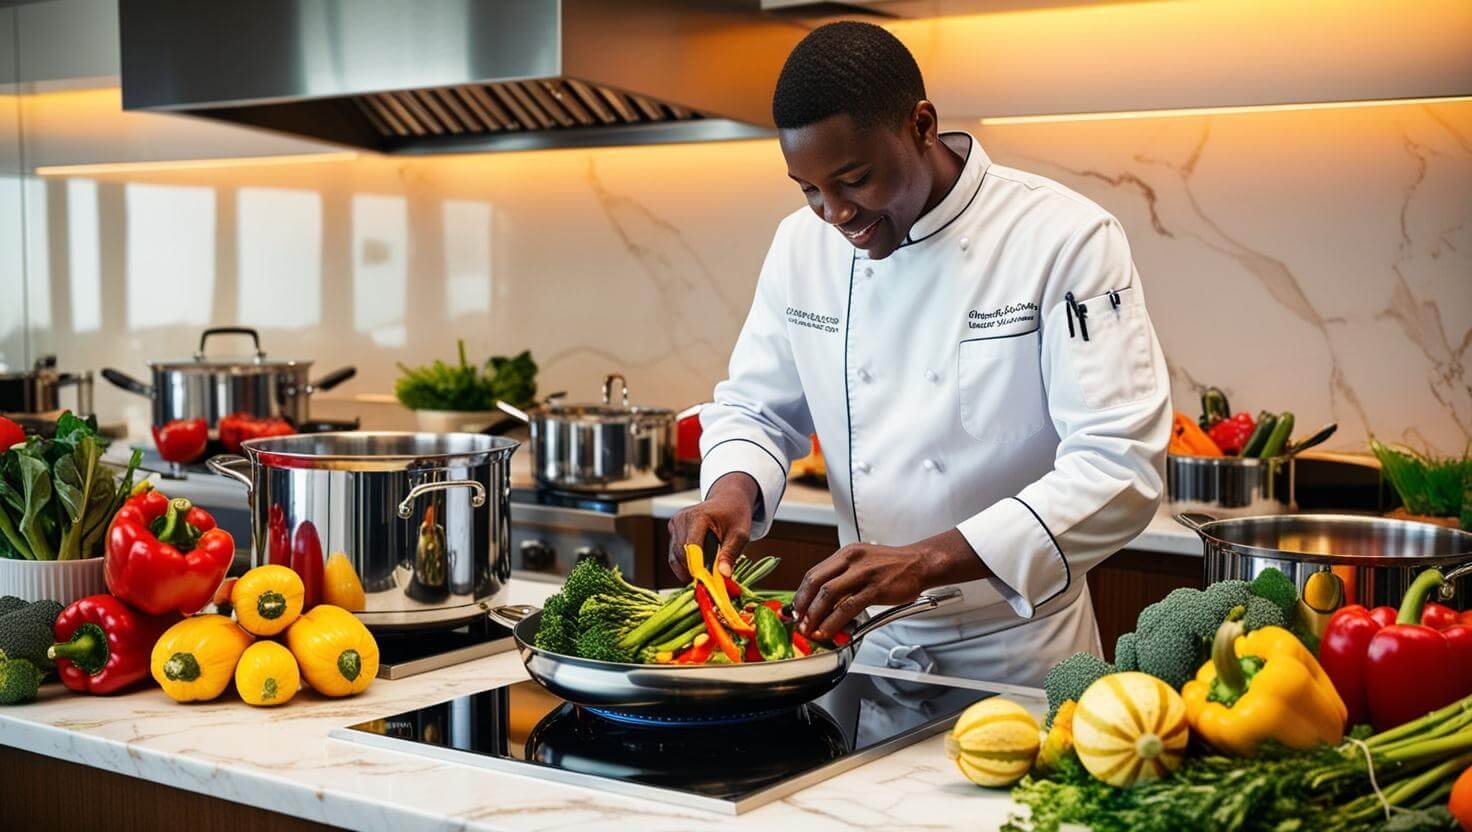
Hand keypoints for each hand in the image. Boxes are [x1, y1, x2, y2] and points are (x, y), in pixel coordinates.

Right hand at [667, 473, 758, 580]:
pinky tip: (698, 567)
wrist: (727, 499)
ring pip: (675, 556)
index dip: (696, 568)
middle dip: (693, 571)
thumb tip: (724, 575)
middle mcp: (681, 518)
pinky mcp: (672, 529)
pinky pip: (674, 553)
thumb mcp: (740, 534)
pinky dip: (685, 563)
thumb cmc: (735, 515)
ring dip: (688, 569)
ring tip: (705, 575)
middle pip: (681, 554)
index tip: (706, 584)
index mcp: (698, 516)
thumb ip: (731, 553)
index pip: (692, 547)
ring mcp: (674, 523)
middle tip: (709, 584)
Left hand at [792, 528, 988, 640]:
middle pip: (816, 582)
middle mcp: (851, 560)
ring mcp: (863, 573)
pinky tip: (829, 631)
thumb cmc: (893, 565)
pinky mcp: (875, 588)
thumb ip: (844, 577)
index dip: (801, 593)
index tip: (797, 609)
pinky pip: (848, 606)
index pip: (814, 573)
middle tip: (799, 622)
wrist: (920, 563)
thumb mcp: (863, 562)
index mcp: (846, 554)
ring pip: (829, 595)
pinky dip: (834, 621)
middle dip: (804, 605)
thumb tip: (825, 601)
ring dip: (816, 616)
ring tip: (810, 631)